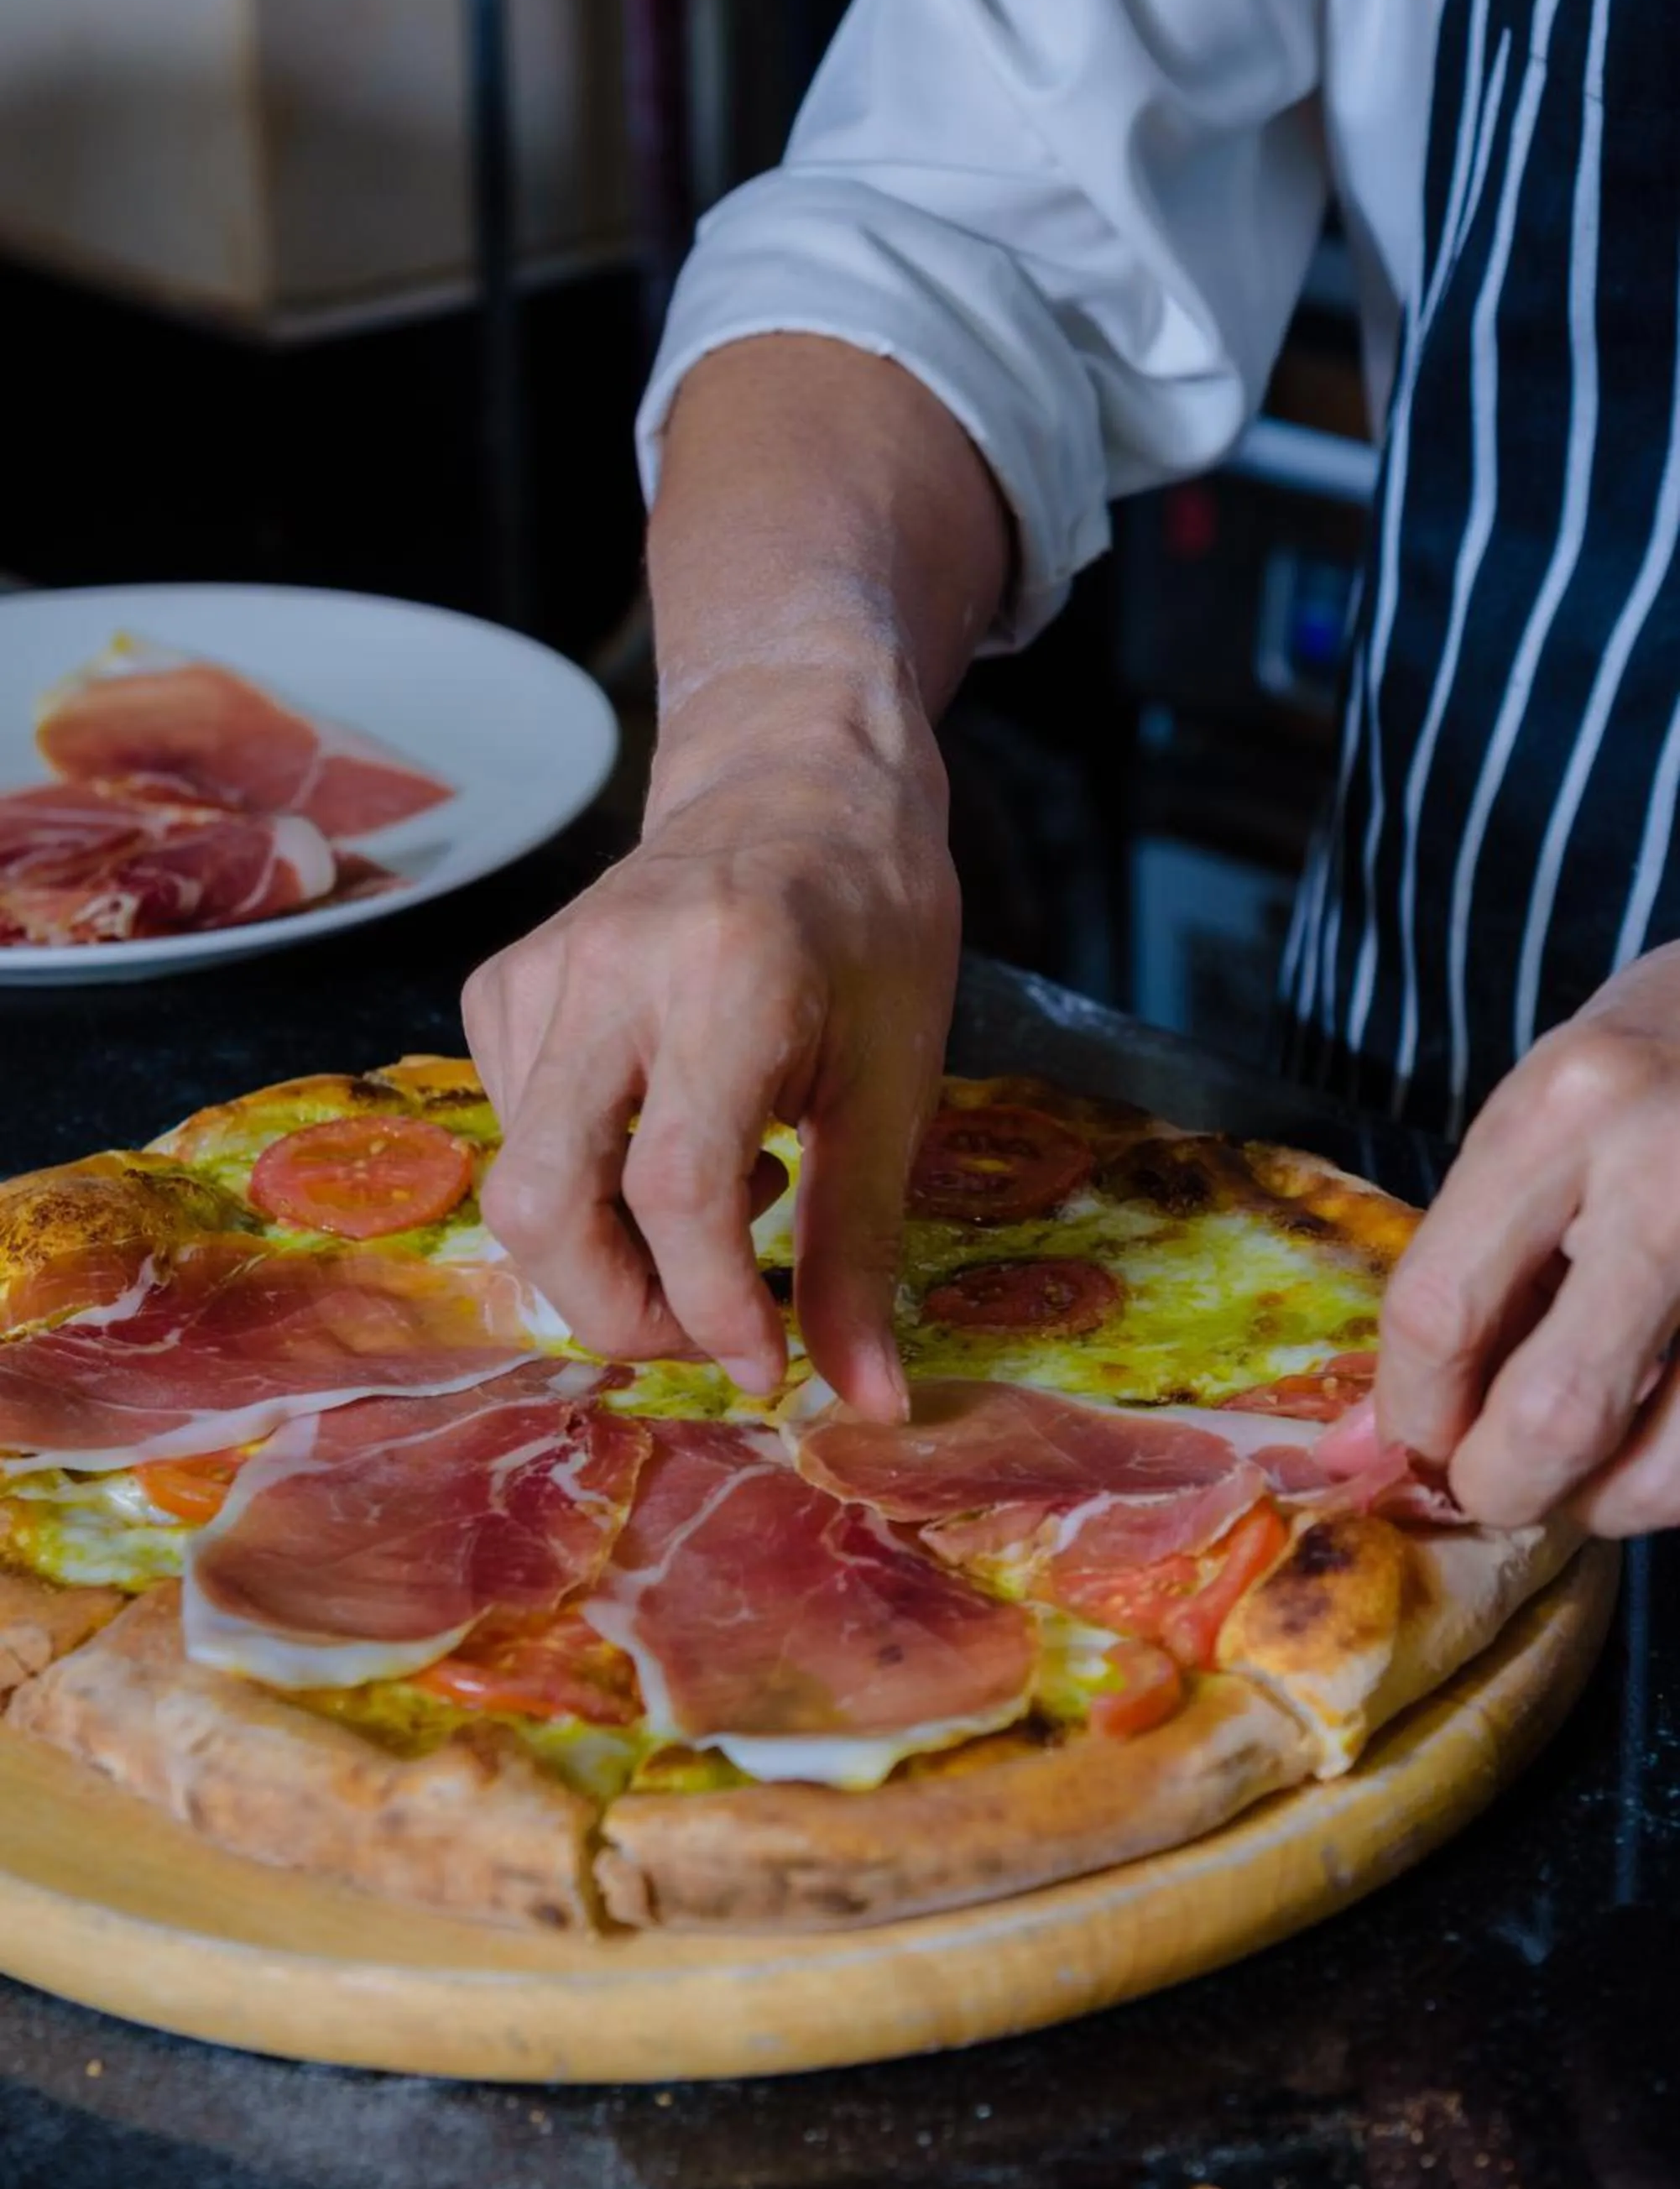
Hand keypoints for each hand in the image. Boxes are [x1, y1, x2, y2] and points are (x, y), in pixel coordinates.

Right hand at [462, 677, 959, 1417]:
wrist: (797, 785)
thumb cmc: (871, 927)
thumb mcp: (897, 1083)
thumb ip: (862, 1246)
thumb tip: (871, 1403)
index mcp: (729, 979)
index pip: (675, 1188)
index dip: (712, 1309)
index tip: (769, 1367)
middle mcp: (608, 968)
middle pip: (545, 1203)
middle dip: (620, 1312)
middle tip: (717, 1326)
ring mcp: (537, 971)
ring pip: (521, 1184)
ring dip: (613, 1250)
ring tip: (724, 1196)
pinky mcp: (498, 984)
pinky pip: (514, 1135)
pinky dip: (586, 1184)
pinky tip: (667, 1138)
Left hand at [1375, 942, 1679, 1532]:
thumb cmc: (1650, 1068)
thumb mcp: (1540, 1120)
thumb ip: (1472, 1262)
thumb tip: (1392, 1429)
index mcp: (1564, 1113)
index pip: (1440, 1307)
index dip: (1412, 1408)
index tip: (1414, 1438)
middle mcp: (1665, 1177)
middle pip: (1554, 1408)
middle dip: (1503, 1483)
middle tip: (1490, 1486)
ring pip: (1666, 1463)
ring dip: (1605, 1500)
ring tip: (1585, 1470)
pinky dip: (1670, 1473)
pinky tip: (1651, 1440)